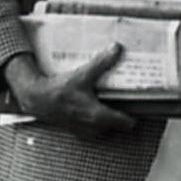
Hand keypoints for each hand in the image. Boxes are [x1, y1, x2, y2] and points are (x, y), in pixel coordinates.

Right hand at [6, 45, 134, 136]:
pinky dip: (98, 119)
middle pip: (118, 125)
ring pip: (107, 127)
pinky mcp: (77, 129)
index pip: (127, 123)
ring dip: (111, 117)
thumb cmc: (59, 90)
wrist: (37, 99)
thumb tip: (117, 49)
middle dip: (124, 114)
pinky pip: (95, 127)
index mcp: (99, 115)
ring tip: (113, 101)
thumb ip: (102, 62)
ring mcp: (85, 130)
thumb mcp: (83, 74)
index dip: (137, 114)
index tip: (143, 105)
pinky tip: (95, 105)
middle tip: (129, 99)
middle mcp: (94, 127)